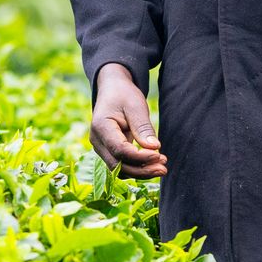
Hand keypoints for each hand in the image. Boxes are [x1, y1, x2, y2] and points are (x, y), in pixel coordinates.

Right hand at [89, 63, 167, 177]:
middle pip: (118, 165)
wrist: (112, 90)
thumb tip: (154, 148)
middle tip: (164, 168)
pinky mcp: (108, 151)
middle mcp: (97, 141)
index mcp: (101, 127)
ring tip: (161, 167)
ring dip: (140, 172)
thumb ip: (143, 127)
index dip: (140, 157)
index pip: (120, 150)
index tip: (159, 156)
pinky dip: (137, 168)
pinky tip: (152, 164)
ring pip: (119, 169)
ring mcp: (101, 148)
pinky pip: (121, 165)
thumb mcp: (136, 106)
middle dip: (141, 170)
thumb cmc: (123, 95)